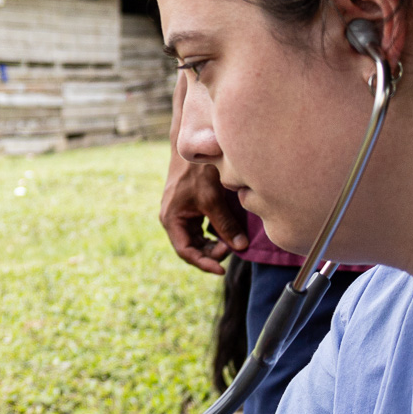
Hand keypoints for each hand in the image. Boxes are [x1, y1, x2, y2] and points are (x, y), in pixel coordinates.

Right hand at [160, 153, 248, 274]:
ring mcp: (182, 214)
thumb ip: (225, 225)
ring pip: (198, 240)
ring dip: (214, 244)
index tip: (221, 269)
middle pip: (192, 248)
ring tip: (232, 241)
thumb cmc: (198, 170)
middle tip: (232, 247)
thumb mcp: (213, 199)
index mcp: (171, 219)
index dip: (203, 263)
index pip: (186, 251)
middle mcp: (173, 219)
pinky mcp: (191, 208)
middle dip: (212, 252)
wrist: (195, 144)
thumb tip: (241, 247)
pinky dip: (215, 234)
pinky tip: (227, 231)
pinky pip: (202, 229)